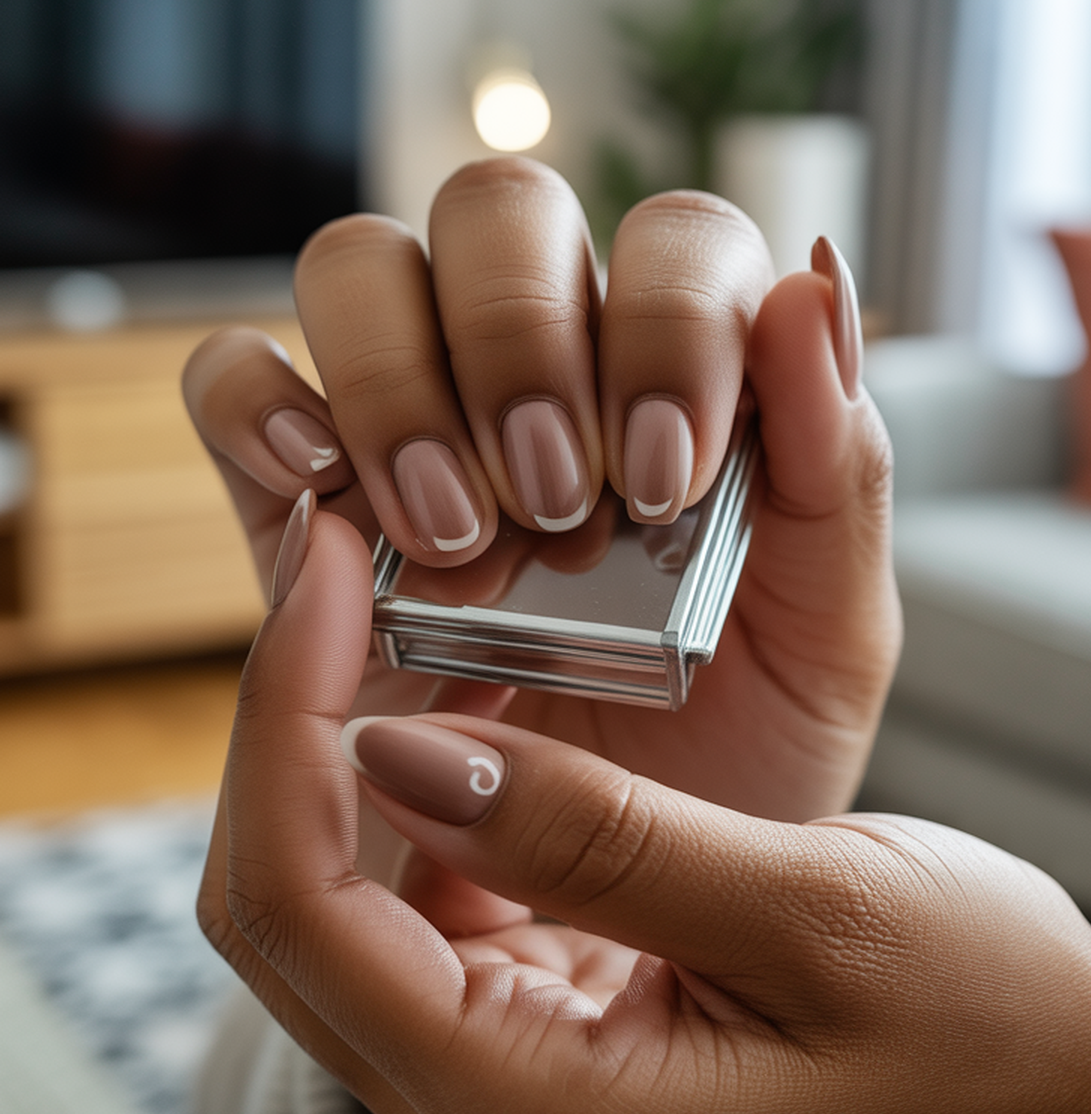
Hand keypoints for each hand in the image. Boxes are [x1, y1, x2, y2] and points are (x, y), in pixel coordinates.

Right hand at [183, 159, 897, 841]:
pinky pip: (230, 380)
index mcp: (682, 372)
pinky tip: (321, 486)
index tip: (664, 482)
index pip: (674, 237)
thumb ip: (836, 470)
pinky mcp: (295, 498)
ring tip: (455, 533)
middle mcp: (541, 366)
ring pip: (360, 264)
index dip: (666, 324)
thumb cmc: (732, 761)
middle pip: (501, 208)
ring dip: (402, 379)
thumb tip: (817, 285)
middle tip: (558, 504)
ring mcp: (406, 418)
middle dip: (524, 341)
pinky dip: (260, 404)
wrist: (611, 904)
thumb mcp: (822, 640)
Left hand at [201, 503, 1090, 1113]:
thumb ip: (598, 840)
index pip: (301, 908)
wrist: (1040, 1095)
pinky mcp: (527, 1019)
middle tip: (338, 551)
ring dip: (338, 734)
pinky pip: (409, 885)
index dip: (284, 716)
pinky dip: (414, 770)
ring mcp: (495, 1074)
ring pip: (331, 886)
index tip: (330, 558)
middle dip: (291, 714)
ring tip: (379, 589)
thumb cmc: (968, 1019)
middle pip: (284, 901)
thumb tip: (393, 747)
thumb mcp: (808, 910)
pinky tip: (453, 669)